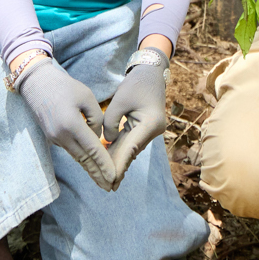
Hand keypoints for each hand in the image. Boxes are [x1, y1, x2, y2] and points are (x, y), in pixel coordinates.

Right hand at [16, 57, 117, 190]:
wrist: (36, 83)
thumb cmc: (64, 86)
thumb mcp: (86, 96)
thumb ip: (97, 118)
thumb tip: (98, 136)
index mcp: (71, 124)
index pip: (92, 149)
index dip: (104, 164)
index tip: (114, 176)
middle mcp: (62, 136)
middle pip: (84, 160)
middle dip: (98, 175)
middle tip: (111, 187)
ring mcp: (55, 138)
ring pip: (77, 157)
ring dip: (90, 170)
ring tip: (103, 181)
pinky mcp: (52, 137)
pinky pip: (71, 150)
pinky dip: (82, 159)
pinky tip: (91, 165)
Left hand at [101, 52, 168, 179]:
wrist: (151, 73)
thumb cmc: (136, 83)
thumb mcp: (120, 100)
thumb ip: (110, 121)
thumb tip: (107, 141)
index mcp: (150, 123)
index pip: (131, 148)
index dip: (120, 164)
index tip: (110, 179)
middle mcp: (153, 130)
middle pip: (131, 152)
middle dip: (118, 168)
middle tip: (106, 186)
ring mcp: (150, 130)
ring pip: (130, 149)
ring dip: (118, 161)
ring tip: (106, 179)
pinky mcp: (144, 128)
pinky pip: (130, 142)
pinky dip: (120, 151)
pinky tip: (110, 161)